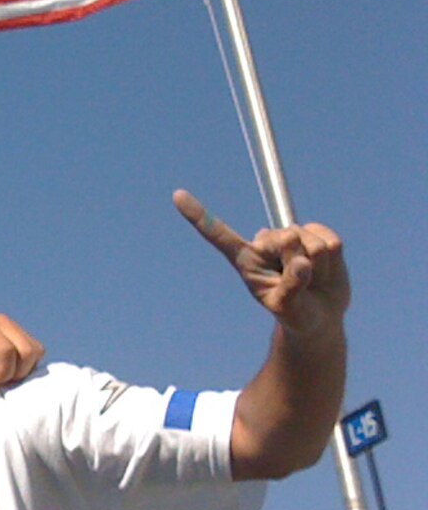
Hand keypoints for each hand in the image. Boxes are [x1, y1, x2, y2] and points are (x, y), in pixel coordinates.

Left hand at [0, 314, 43, 392]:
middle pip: (28, 351)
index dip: (3, 372)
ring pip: (36, 351)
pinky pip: (36, 351)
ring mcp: (13, 326)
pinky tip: (9, 369)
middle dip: (17, 372)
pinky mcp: (20, 334)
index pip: (6, 351)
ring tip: (3, 375)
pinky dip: (27, 365)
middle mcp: (2, 322)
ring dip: (24, 369)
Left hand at [175, 190, 348, 337]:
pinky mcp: (317, 234)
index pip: (218, 235)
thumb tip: (302, 263)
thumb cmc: (295, 312)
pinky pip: (332, 242)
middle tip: (300, 285)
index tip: (176, 194)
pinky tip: (326, 270)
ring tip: (312, 280)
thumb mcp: (288, 308)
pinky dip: (334, 262)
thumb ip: (291, 288)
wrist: (320, 314)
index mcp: (245, 260)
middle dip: (300, 264)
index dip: (199, 215)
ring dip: (319, 268)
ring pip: (312, 242)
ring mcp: (291, 236)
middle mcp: (265, 243)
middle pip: (287, 239)